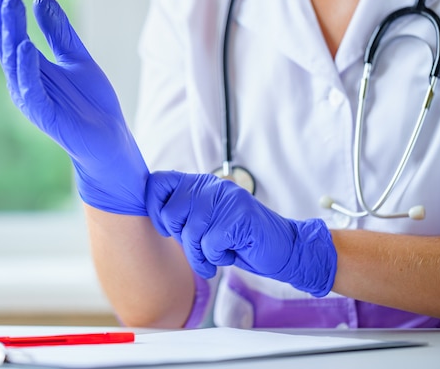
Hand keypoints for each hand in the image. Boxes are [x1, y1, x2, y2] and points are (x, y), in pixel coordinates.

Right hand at [0, 0, 147, 214]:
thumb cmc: (92, 103)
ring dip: (12, 32)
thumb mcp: (78, 59)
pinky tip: (26, 47)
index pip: (12, 28)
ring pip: (14, 61)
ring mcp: (31, 98)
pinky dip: (26, 70)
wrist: (110, 140)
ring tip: (11, 2)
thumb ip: (59, 33)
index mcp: (30, 66)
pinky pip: (31, 91)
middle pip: (7, 39)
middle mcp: (24, 80)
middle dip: (3, 8)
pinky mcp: (44, 115)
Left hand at [145, 171, 336, 296]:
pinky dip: (217, 257)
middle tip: (201, 247)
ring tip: (216, 255)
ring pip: (190, 232)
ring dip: (201, 255)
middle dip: (182, 239)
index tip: (168, 228)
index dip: (155, 209)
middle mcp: (211, 186)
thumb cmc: (239, 239)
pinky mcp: (239, 217)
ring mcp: (226, 199)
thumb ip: (183, 214)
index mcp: (199, 183)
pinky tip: (231, 252)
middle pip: (170, 213)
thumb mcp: (205, 222)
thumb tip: (154, 216)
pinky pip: (210, 244)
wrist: (284, 248)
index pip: (157, 183)